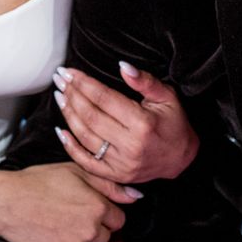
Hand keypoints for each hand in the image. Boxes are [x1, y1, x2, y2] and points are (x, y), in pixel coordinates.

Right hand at [0, 163, 137, 241]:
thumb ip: (109, 185)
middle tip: (73, 219)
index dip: (105, 213)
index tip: (89, 209)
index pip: (118, 219)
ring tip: (64, 232)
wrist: (8, 201)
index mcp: (98, 207)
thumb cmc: (39, 182)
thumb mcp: (76, 171)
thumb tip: (136, 196)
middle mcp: (91, 230)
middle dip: (95, 229)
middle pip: (106, 237)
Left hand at [54, 61, 199, 184]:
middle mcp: (130, 145)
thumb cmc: (174, 124)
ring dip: (68, 115)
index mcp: (143, 123)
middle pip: (91, 116)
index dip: (84, 83)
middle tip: (60, 80)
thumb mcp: (167, 96)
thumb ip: (144, 81)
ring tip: (60, 97)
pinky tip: (61, 130)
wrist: (181, 159)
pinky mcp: (116, 175)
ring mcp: (121, 163)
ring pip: (85, 137)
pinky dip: (70, 146)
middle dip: (72, 95)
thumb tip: (122, 66)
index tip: (69, 72)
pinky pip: (86, 162)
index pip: (104, 98)